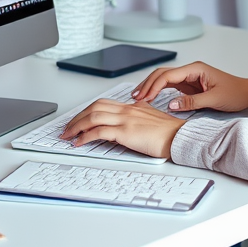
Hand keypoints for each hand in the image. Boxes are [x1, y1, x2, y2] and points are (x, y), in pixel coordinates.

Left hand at [59, 99, 186, 159]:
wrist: (180, 137)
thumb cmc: (170, 132)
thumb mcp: (152, 118)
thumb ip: (140, 116)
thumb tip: (132, 120)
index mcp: (133, 106)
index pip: (103, 103)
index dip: (87, 111)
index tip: (79, 120)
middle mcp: (127, 110)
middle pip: (94, 107)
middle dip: (77, 117)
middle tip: (68, 128)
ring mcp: (125, 120)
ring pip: (92, 117)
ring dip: (76, 126)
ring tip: (68, 135)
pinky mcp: (125, 132)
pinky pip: (98, 132)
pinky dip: (85, 137)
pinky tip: (79, 143)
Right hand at [132, 62, 247, 112]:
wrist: (246, 93)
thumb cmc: (235, 92)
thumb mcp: (214, 99)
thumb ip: (192, 102)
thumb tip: (171, 105)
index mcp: (195, 69)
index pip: (168, 75)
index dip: (154, 86)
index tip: (145, 97)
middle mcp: (190, 70)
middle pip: (162, 74)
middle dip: (148, 84)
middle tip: (136, 96)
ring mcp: (189, 77)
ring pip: (164, 79)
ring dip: (151, 86)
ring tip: (138, 96)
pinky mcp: (189, 85)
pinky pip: (170, 86)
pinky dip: (159, 91)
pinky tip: (151, 97)